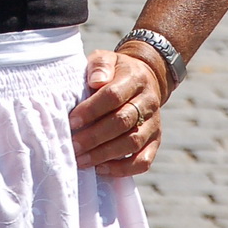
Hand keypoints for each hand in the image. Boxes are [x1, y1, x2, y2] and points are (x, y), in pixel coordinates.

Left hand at [69, 47, 165, 176]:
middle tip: (73, 146)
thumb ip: (99, 65)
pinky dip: (123, 169)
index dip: (92, 110)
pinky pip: (143, 161)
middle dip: (94, 136)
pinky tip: (101, 168)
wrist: (144, 78)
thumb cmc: (115, 71)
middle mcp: (148, 102)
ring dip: (105, 154)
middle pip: (122, 122)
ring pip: (132, 143)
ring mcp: (154, 124)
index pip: (113, 96)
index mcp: (135, 79)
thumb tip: (95, 81)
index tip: (72, 120)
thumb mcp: (106, 58)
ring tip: (81, 160)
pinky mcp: (155, 142)